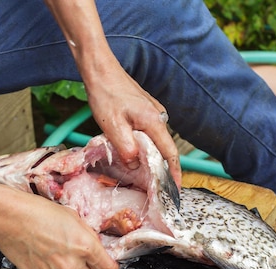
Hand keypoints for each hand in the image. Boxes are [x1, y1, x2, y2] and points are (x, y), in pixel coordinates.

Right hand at [0, 190, 118, 268]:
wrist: (10, 218)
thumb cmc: (39, 211)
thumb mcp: (72, 216)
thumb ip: (87, 234)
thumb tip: (95, 246)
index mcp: (85, 246)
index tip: (108, 267)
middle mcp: (72, 264)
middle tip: (90, 268)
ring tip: (70, 268)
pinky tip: (50, 264)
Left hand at [43, 0, 180, 187]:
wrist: (100, 71)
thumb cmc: (105, 96)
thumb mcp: (112, 126)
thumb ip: (126, 148)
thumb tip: (136, 165)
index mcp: (153, 122)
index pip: (170, 154)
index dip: (174, 174)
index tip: (175, 190)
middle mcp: (158, 117)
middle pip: (166, 149)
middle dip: (165, 171)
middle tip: (160, 190)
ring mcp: (153, 112)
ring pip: (158, 141)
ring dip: (155, 159)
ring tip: (149, 178)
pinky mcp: (144, 110)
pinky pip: (151, 133)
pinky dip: (148, 147)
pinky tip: (138, 155)